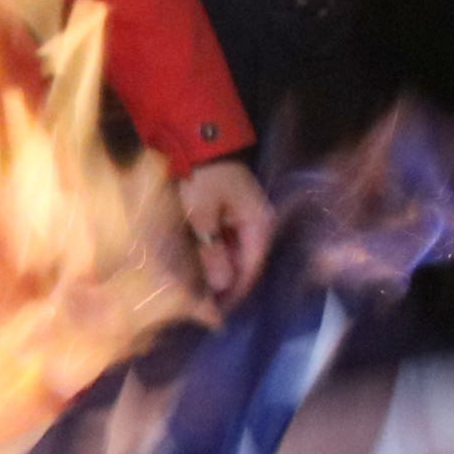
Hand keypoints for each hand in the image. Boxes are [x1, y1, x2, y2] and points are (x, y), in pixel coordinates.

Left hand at [173, 157, 274, 304]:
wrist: (195, 139)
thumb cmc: (200, 177)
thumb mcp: (201, 216)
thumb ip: (212, 252)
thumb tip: (221, 285)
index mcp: (258, 224)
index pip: (250, 270)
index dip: (233, 294)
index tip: (215, 315)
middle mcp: (257, 224)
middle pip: (243, 265)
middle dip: (223, 285)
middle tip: (202, 308)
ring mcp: (244, 218)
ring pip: (233, 256)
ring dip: (216, 272)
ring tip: (197, 293)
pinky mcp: (230, 214)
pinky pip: (225, 243)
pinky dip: (212, 255)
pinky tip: (197, 267)